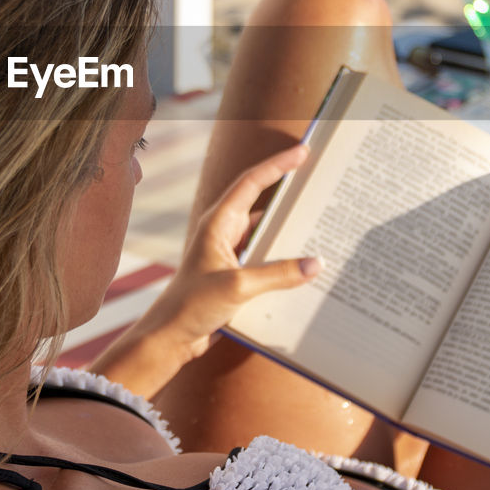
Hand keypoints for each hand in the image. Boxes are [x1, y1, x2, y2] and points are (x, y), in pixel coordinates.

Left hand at [142, 144, 320, 359]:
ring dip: (287, 232)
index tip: (302, 152)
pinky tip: (304, 267)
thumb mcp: (238, 287)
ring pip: (265, 234)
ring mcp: (229, 253)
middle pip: (261, 204)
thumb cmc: (192, 306)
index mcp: (218, 223)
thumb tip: (315, 263)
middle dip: (288, 194)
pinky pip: (264, 259)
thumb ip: (277, 275)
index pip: (251, 182)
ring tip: (319, 225)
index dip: (278, 165)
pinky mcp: (234, 274)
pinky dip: (283, 259)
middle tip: (317, 183)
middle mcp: (223, 233)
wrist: (170, 337)